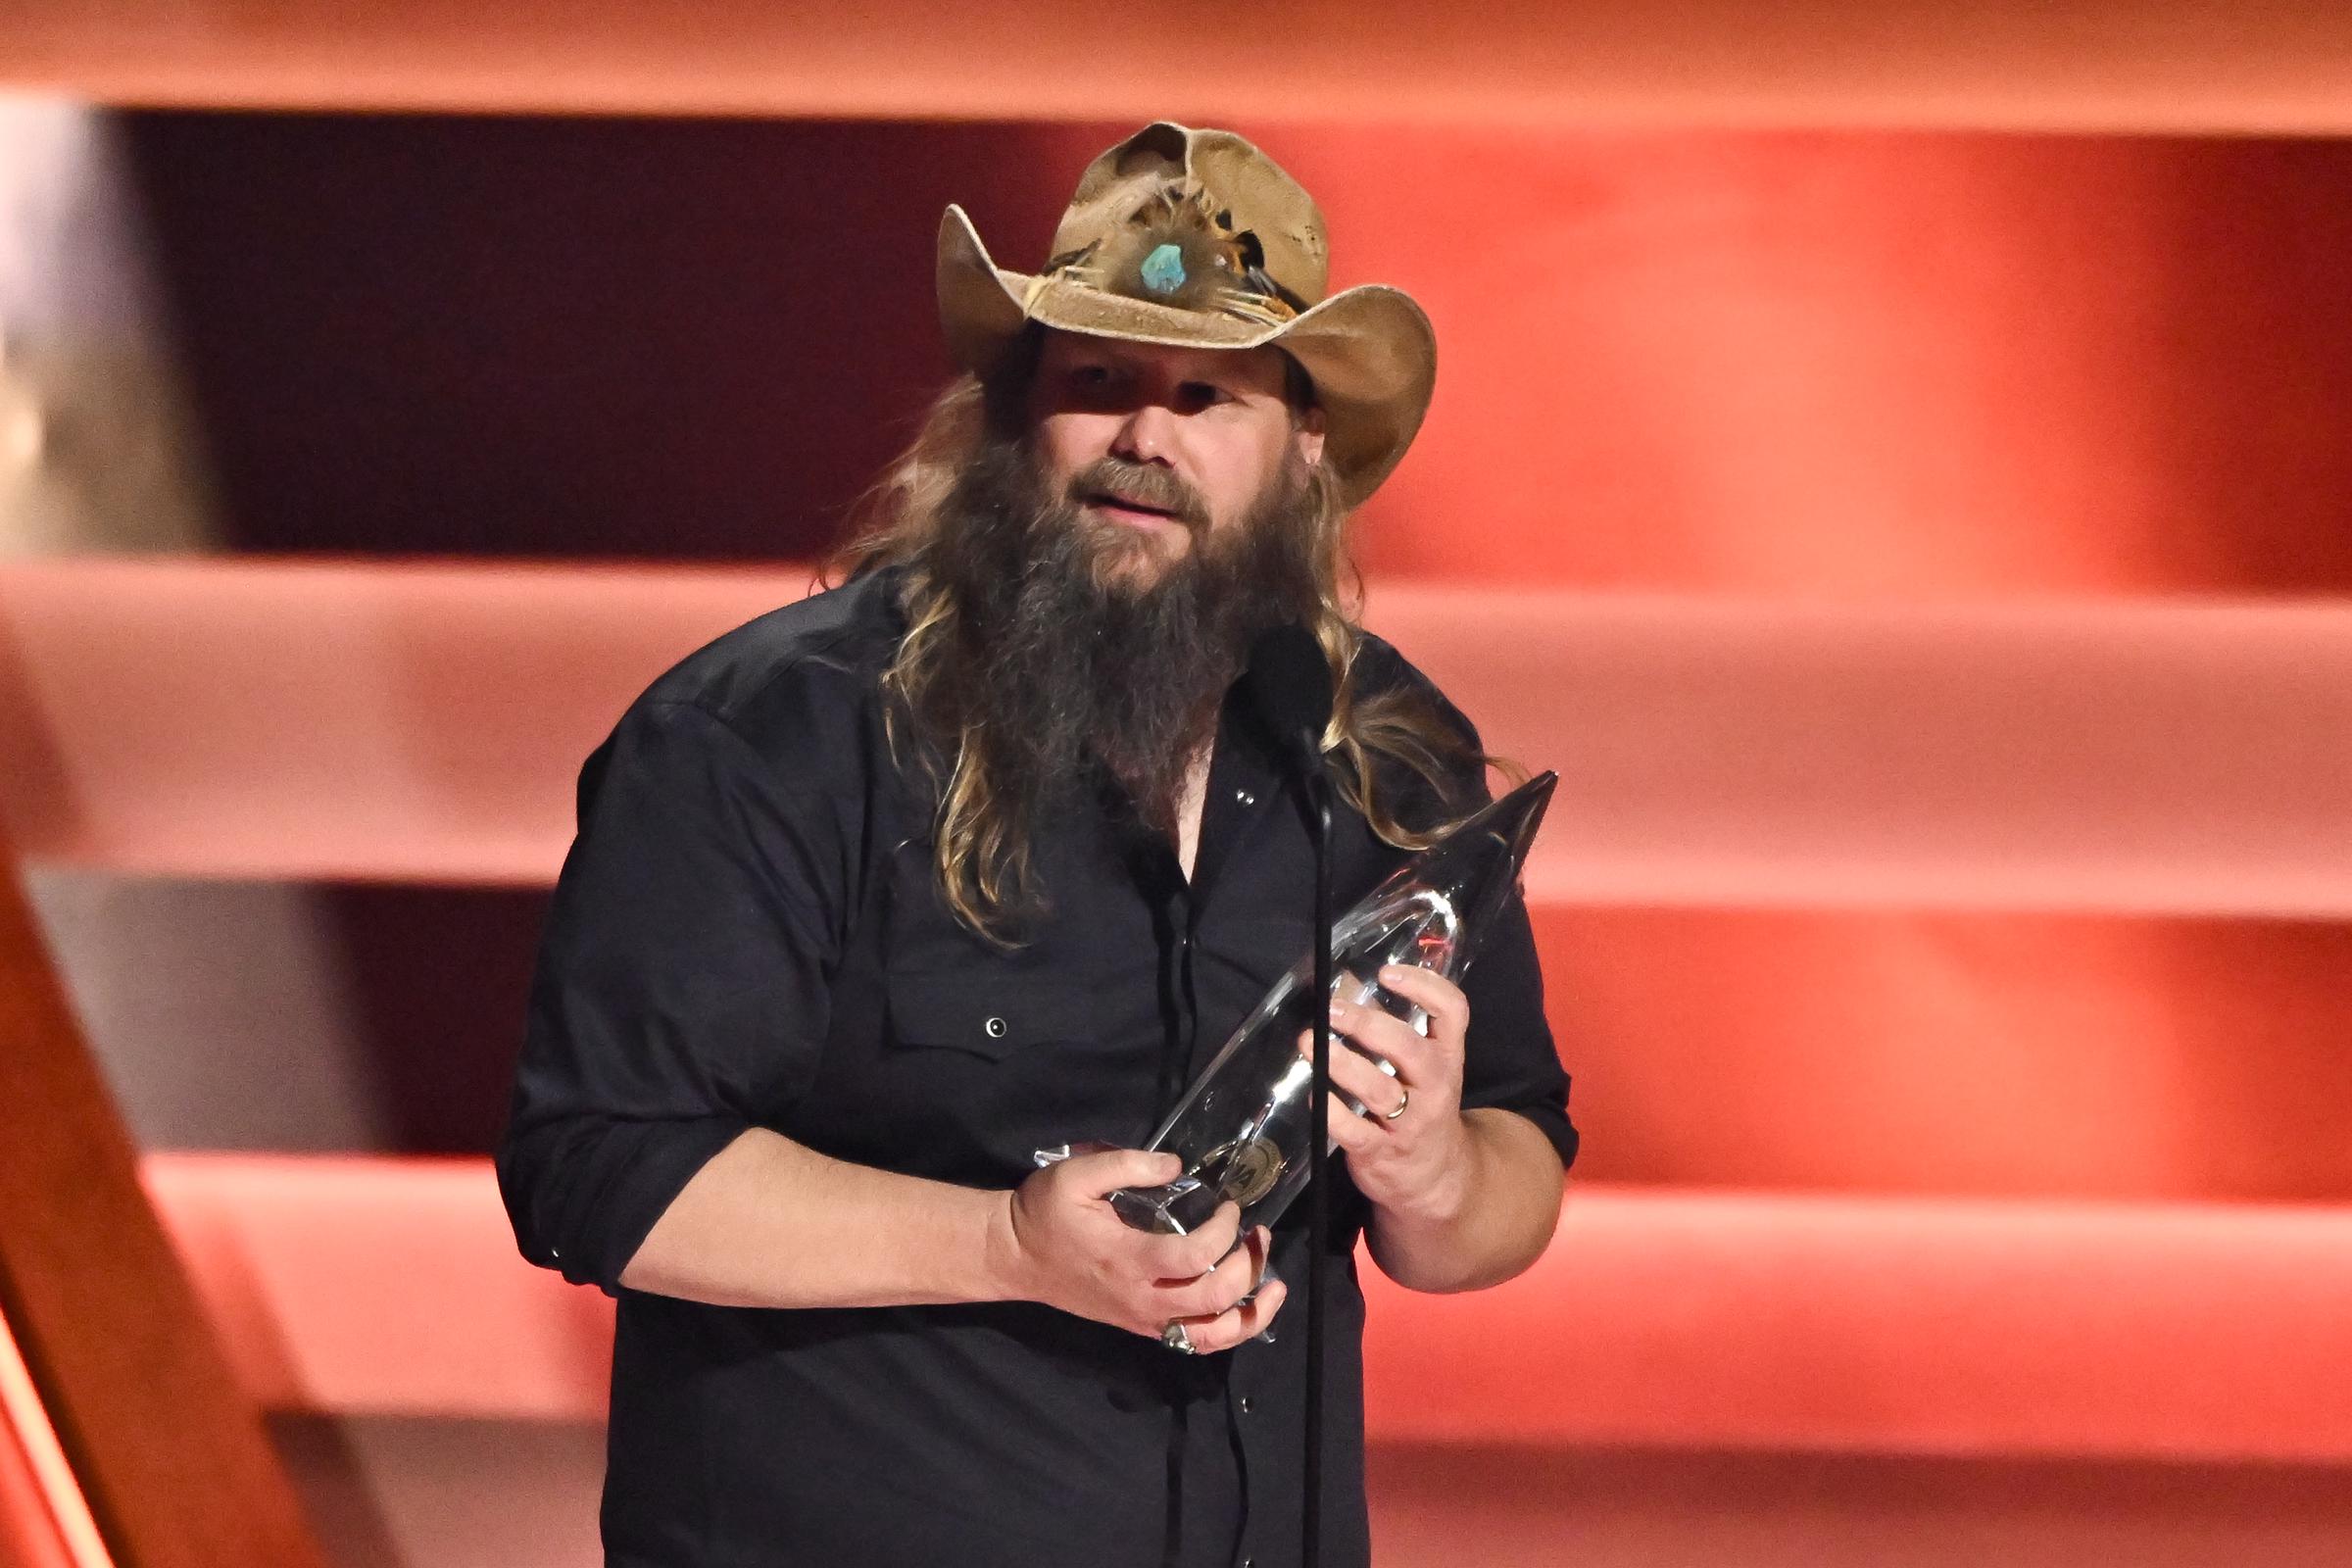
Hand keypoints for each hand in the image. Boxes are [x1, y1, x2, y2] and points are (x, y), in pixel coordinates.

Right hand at [993, 1147, 1286, 1352]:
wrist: (1016, 1258)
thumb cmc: (1045, 1213)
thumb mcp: (1077, 1174)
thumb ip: (1129, 1165)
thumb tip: (1178, 1167)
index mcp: (1126, 1260)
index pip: (1193, 1258)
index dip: (1223, 1233)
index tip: (1229, 1206)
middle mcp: (1140, 1299)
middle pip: (1213, 1299)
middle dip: (1248, 1267)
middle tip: (1258, 1234)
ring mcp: (1142, 1320)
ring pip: (1211, 1336)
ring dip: (1251, 1312)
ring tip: (1273, 1283)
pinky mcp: (1142, 1327)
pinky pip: (1195, 1343)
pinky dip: (1228, 1332)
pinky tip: (1246, 1309)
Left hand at [1302, 965, 1473, 1225]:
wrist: (1438, 1179)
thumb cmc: (1422, 1107)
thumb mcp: (1424, 1068)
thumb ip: (1393, 1029)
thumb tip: (1347, 986)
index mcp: (1447, 1057)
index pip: (1453, 1012)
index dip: (1424, 987)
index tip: (1386, 973)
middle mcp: (1435, 1086)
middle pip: (1409, 1048)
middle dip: (1368, 1025)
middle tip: (1331, 1009)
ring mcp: (1410, 1122)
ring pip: (1379, 1089)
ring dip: (1341, 1062)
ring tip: (1309, 1041)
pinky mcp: (1381, 1152)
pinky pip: (1354, 1131)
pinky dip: (1331, 1111)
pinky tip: (1313, 1092)